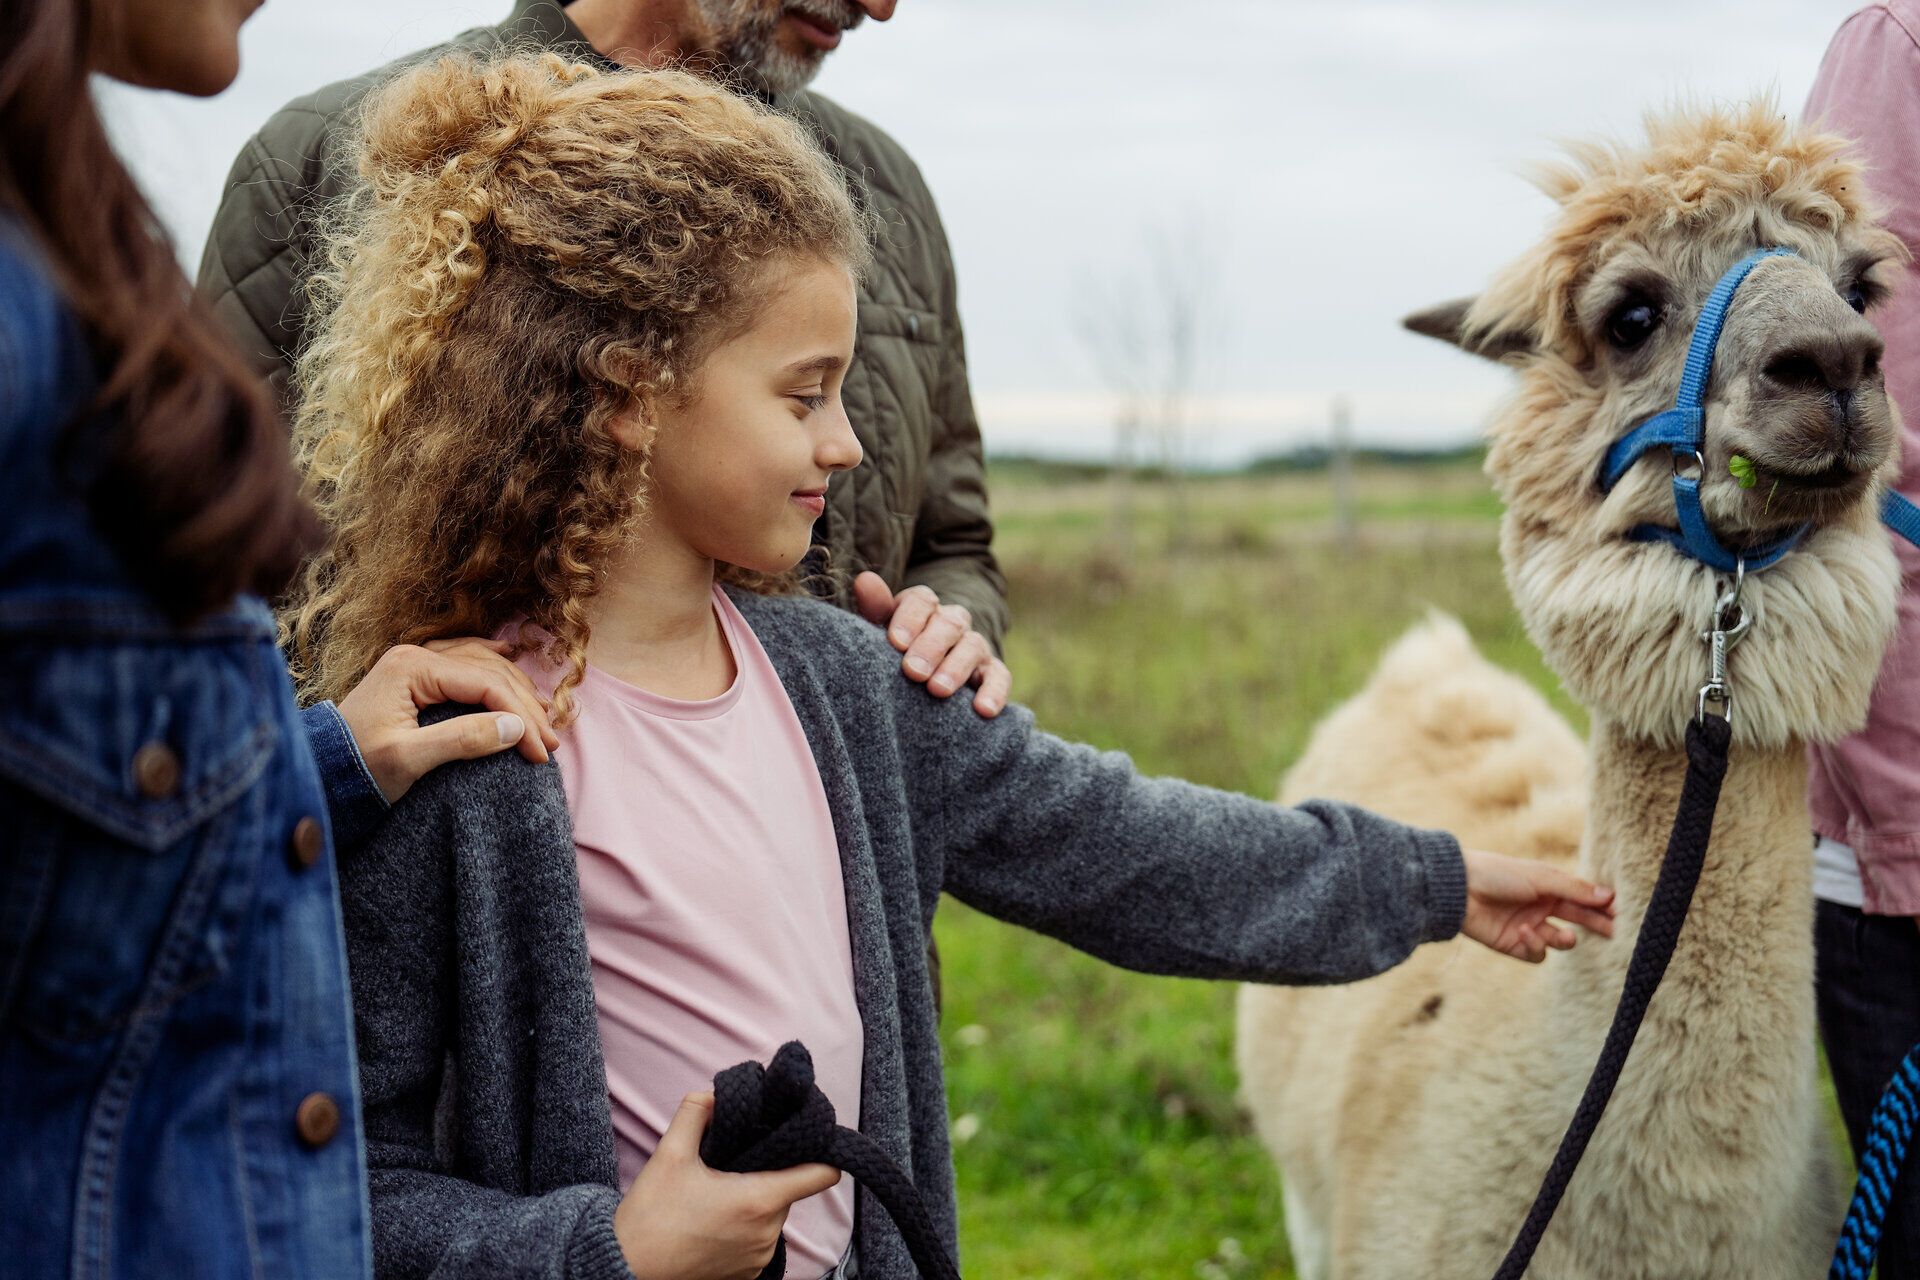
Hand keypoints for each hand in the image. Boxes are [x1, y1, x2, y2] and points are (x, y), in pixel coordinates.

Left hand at [334, 639, 560, 804]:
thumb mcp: (408, 760)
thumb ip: (462, 740)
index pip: (486, 685)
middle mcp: (415, 656)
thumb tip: (516, 728)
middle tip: (549, 744)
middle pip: (489, 672)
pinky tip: (507, 656)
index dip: (521, 717)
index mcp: (412, 668)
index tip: (540, 752)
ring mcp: (413, 662)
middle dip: (524, 707)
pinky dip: (489, 662)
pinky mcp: (412, 676)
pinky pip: (462, 659)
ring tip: (540, 717)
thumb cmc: (357, 769)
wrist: (317, 775)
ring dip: (514, 688)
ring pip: (481, 663)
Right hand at [615, 1091, 840, 1279]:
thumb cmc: (649, 1217)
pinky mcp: (745, 1276)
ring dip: (754, 1202)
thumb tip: (716, 1095)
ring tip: (717, 1193)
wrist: (625, 1270)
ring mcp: (758, 1259)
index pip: (822, 1175)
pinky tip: (712, 1221)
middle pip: (788, 1190)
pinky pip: (757, 1241)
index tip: (805, 1140)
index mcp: (759, 1200)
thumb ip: (697, 1112)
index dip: (821, 1152)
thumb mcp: (669, 1154)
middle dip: (767, 1173)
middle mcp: (767, 1234)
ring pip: (771, 1216)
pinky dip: (743, 1228)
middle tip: (733, 1164)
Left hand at [853, 571, 1010, 716]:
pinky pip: (999, 677)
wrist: (925, 673)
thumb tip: (864, 580)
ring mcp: (975, 647)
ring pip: (973, 647)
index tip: (896, 642)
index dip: (910, 619)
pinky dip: (994, 692)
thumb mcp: (882, 628)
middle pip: (948, 623)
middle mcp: (953, 623)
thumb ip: (875, 607)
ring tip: (937, 690)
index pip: (922, 601)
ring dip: (956, 668)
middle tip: (913, 671)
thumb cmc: (897, 649)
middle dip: (931, 647)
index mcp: (924, 608)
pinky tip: (983, 710)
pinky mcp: (992, 672)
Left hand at [1462, 849, 1615, 962]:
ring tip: (1566, 935)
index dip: (1602, 906)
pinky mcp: (1514, 944)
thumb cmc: (1499, 874)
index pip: (1584, 898)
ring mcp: (1529, 926)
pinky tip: (1524, 931)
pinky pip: (1537, 953)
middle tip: (1615, 932)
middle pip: (1578, 919)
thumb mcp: (1541, 878)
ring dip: (1565, 940)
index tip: (1621, 912)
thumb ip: (1575, 890)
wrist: (1459, 889)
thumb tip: (1609, 896)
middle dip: (1596, 926)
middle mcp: (1542, 906)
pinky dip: (1535, 945)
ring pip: (1560, 941)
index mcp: (1550, 886)